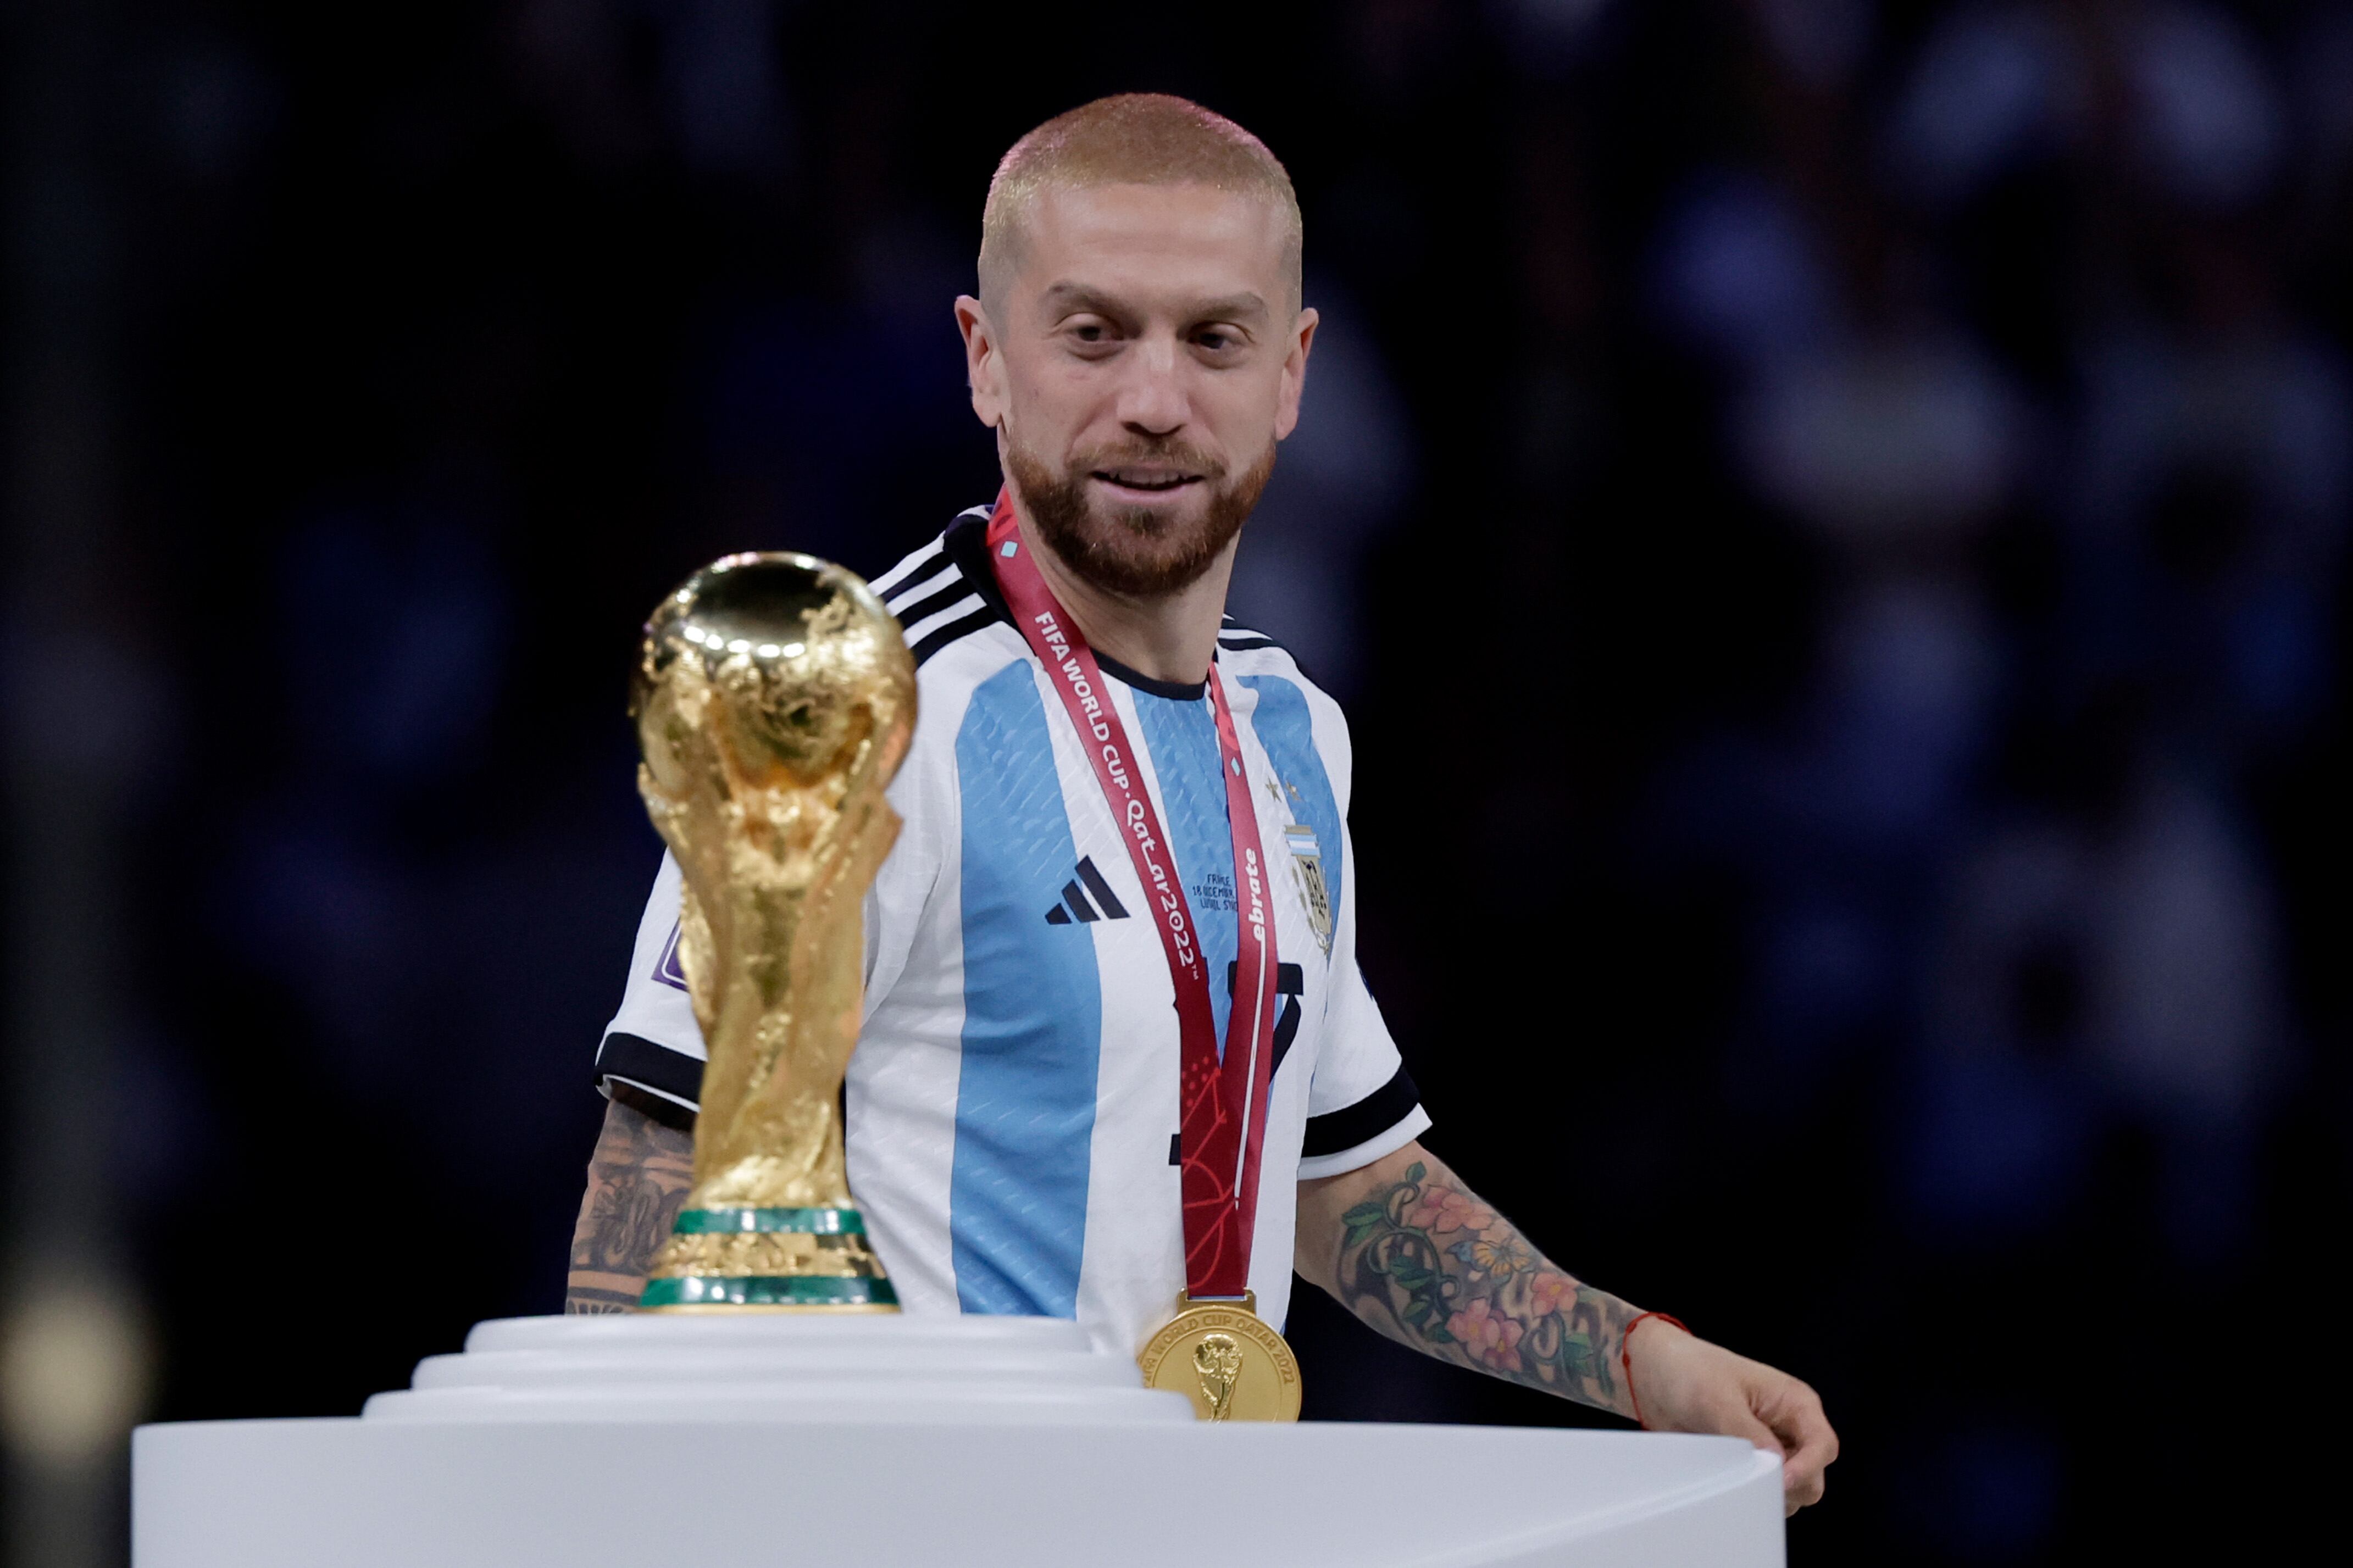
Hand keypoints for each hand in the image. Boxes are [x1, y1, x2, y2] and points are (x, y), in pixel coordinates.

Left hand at [1624, 1319, 1837, 1515]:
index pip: (1822, 1445)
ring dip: (1768, 1494)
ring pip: (1791, 1490)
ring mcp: (1772, 1449)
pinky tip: (1729, 1483)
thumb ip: (1749, 1433)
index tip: (1779, 1480)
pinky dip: (1752, 1495)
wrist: (1655, 1374)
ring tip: (1735, 1478)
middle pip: (1813, 1476)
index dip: (1807, 1468)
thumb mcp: (1719, 1399)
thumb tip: (1776, 1466)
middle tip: (1753, 1483)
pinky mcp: (1751, 1464)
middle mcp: (1790, 1429)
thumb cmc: (1691, 1370)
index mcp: (1795, 1403)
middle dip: (1789, 1486)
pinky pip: (1764, 1491)